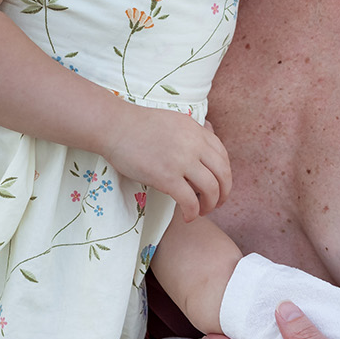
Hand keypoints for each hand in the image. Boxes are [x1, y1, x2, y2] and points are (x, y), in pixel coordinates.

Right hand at [107, 110, 231, 222]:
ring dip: (210, 205)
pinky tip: (188, 217)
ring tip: (202, 211)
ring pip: (210, 189)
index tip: (219, 186)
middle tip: (217, 204)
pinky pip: (189, 200)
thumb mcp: (173, 121)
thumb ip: (190, 134)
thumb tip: (204, 146)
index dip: (224, 175)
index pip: (223, 156)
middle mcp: (194, 145)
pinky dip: (193, 212)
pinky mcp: (166, 177)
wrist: (114, 127)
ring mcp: (181, 161)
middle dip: (223, 193)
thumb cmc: (138, 125)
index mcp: (196, 131)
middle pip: (222, 174)